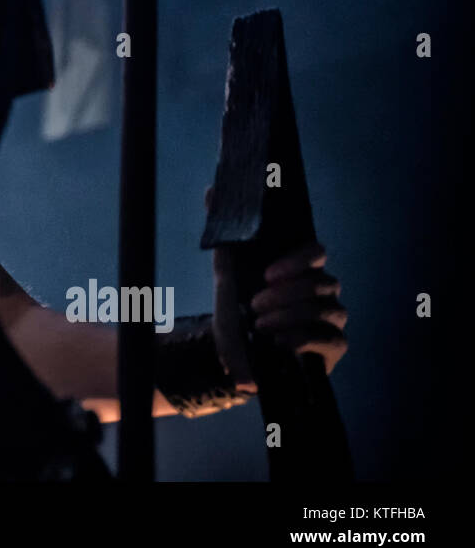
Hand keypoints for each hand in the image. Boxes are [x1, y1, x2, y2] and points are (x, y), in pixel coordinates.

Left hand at [206, 187, 348, 391]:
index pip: (315, 251)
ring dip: (289, 317)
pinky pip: (331, 338)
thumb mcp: (227, 271)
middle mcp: (322, 291)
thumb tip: (212, 190)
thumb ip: (224, 232)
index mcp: (301, 269)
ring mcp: (331, 319)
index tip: (268, 275)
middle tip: (256, 305)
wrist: (234, 357)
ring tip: (261, 326)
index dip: (297, 261)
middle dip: (286, 295)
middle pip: (323, 282)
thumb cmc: (237, 311)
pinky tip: (280, 344)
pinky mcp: (334, 347)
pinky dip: (302, 339)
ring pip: (327, 309)